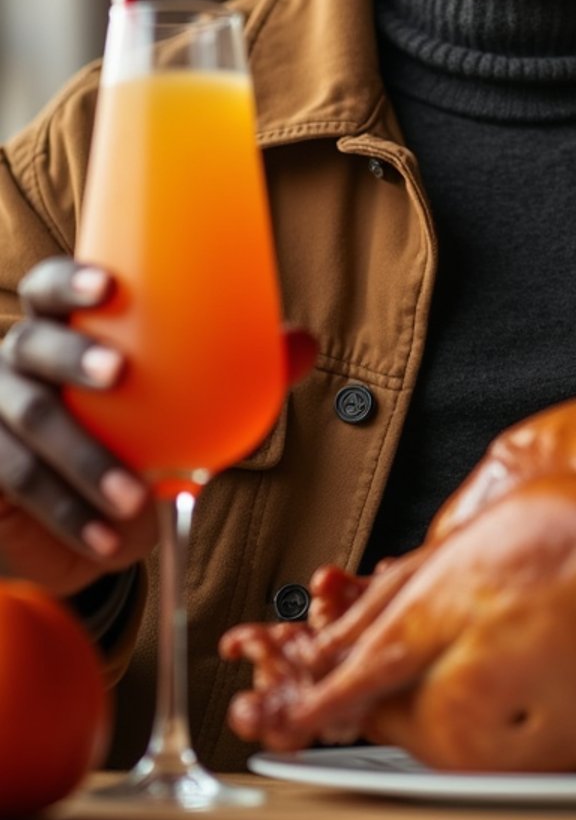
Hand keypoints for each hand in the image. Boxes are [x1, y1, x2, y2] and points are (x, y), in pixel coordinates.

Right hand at [0, 259, 316, 597]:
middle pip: (31, 344)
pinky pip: (20, 487)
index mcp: (61, 328)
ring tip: (134, 495)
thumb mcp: (178, 402)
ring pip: (29, 423)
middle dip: (73, 355)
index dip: (70, 280)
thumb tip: (302, 343)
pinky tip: (110, 539)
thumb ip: (234, 371)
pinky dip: (70, 515)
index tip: (108, 285)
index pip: (48, 287)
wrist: (82, 521)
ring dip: (84, 460)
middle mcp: (18, 362)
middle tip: (119, 375)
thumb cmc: (130, 437)